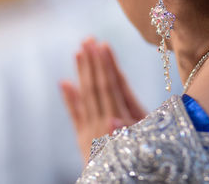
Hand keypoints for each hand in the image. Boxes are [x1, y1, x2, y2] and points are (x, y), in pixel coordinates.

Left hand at [60, 38, 146, 163]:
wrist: (118, 182)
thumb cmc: (143, 165)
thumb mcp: (142, 146)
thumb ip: (126, 133)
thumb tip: (111, 118)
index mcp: (118, 122)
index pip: (110, 88)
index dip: (106, 66)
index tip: (102, 45)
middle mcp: (101, 123)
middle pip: (96, 86)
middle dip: (93, 62)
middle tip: (88, 38)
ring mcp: (90, 129)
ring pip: (85, 95)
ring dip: (82, 73)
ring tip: (78, 51)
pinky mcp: (83, 137)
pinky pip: (75, 115)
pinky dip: (70, 99)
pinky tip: (65, 82)